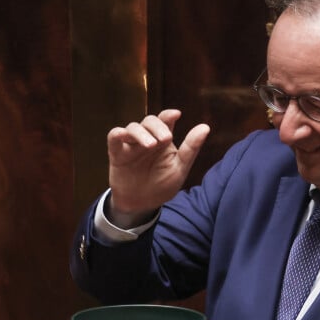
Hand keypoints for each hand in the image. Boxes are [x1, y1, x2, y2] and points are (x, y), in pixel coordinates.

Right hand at [106, 109, 209, 226]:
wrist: (143, 204)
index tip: (176, 114)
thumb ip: (190, 148)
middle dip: (157, 126)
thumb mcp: (180, 168)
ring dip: (141, 133)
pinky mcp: (117, 153)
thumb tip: (205, 127)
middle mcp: (147, 139)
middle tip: (166, 139)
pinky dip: (117, 134)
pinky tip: (122, 134)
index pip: (165, 121)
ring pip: (132, 128)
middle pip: (149, 121)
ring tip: (151, 145)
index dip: (169, 115)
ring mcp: (131, 145)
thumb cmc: (162, 185)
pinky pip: (114, 137)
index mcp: (163, 141)